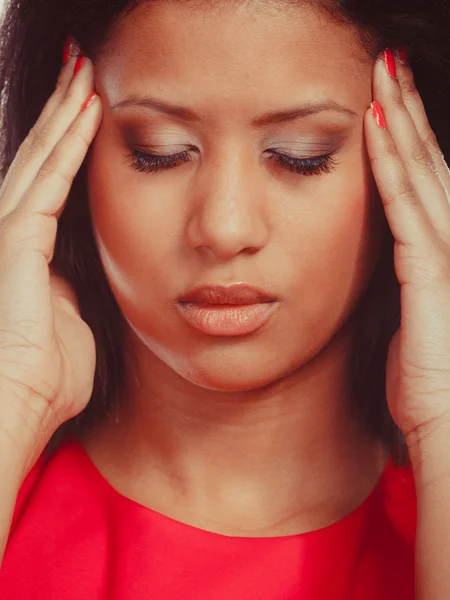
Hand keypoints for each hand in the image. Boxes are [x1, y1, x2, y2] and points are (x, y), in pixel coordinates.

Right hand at [0, 41, 100, 463]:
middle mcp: (14, 231)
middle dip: (64, 112)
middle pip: (43, 159)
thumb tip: (73, 280)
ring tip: (84, 70)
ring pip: (44, 156)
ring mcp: (11, 230)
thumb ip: (72, 294)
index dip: (69, 145)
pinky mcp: (17, 237)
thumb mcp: (71, 323)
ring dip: (66, 112)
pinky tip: (87, 107)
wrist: (23, 406)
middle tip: (83, 69)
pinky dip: (70, 141)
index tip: (90, 110)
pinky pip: (53, 177)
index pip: (52, 184)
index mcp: (31, 251)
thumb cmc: (47, 377)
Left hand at [364, 49, 449, 449]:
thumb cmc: (428, 383)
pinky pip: (405, 207)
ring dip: (400, 122)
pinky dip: (390, 165)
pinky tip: (376, 128)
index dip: (408, 139)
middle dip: (407, 111)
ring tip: (382, 74)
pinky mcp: (432, 271)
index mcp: (442, 253)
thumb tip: (386, 266)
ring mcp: (447, 254)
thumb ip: (402, 284)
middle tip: (387, 65)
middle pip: (428, 163)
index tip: (385, 101)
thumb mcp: (409, 322)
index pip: (424, 182)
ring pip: (420, 173)